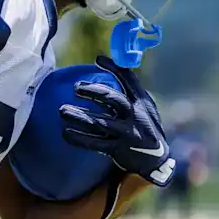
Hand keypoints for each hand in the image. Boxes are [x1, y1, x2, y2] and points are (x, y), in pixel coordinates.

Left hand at [59, 55, 176, 185]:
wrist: (156, 160)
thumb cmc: (147, 129)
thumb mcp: (146, 108)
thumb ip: (131, 94)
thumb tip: (114, 71)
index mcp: (141, 103)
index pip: (129, 80)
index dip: (114, 68)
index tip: (99, 59)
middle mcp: (134, 116)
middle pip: (113, 99)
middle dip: (94, 91)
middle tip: (76, 87)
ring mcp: (126, 133)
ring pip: (99, 122)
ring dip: (79, 116)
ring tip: (62, 110)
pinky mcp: (117, 149)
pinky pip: (94, 143)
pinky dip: (79, 138)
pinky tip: (66, 132)